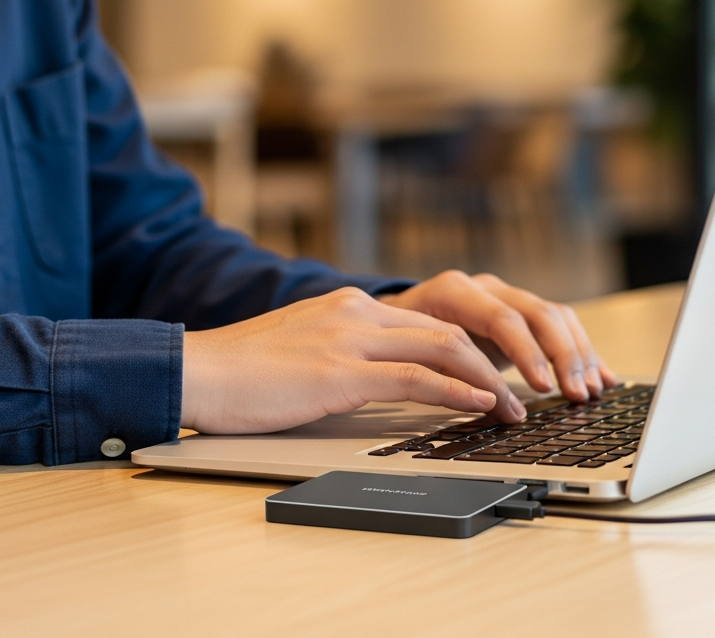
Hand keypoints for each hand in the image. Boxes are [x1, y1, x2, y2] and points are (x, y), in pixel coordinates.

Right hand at [181, 287, 528, 433]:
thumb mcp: (301, 347)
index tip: (490, 376)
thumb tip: (377, 379)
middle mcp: (354, 312)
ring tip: (509, 408)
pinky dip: (456, 391)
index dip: (466, 350)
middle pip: (445, 330)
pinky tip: (479, 405)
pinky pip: (415, 378)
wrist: (198, 370)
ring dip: (485, 380)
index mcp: (346, 306)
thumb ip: (341, 352)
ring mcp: (348, 338)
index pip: (425, 322)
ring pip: (441, 348)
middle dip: (490, 362)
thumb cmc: (241, 369)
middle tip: (516, 394)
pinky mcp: (339, 372)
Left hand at [380, 271, 617, 402]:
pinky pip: (562, 324)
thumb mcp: (415, 354)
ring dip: (579, 356)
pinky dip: (583, 351)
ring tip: (592, 392)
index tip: (543, 388)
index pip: (501, 318)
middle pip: (537, 313)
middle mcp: (485, 287)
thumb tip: (487, 407)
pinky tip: (604, 378)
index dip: (526, 353)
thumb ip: (447, 374)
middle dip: (562, 357)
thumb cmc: (404, 340)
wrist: (397, 318)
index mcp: (454, 292)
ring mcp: (506, 295)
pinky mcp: (522, 311)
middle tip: (577, 395)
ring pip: (555, 317)